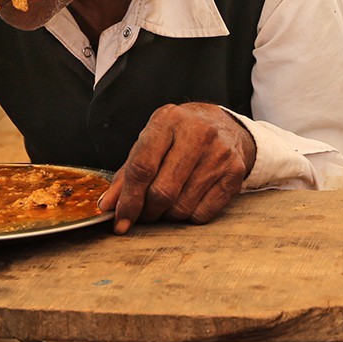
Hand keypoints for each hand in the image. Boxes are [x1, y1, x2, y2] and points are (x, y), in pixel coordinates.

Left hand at [99, 103, 256, 233]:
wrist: (224, 126)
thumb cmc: (179, 135)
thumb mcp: (150, 142)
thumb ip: (127, 173)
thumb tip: (108, 206)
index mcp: (168, 121)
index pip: (142, 167)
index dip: (128, 199)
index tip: (120, 220)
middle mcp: (197, 134)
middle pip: (162, 191)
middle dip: (147, 211)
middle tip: (143, 214)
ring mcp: (219, 154)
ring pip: (181, 206)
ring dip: (166, 215)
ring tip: (164, 204)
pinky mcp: (234, 173)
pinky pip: (202, 213)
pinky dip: (187, 216)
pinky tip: (186, 202)